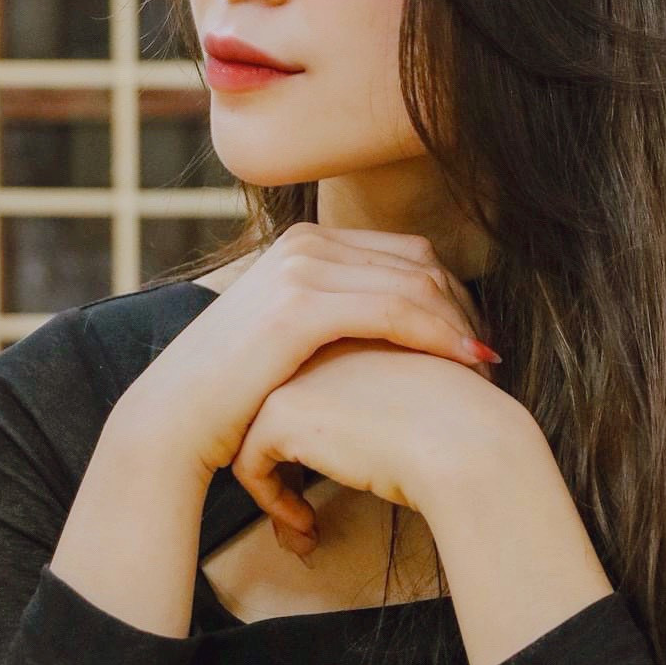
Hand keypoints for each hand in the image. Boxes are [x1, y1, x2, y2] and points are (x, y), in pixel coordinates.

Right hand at [109, 223, 498, 540]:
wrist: (174, 421)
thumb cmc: (233, 393)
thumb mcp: (285, 336)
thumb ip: (333, 315)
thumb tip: (388, 328)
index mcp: (305, 243)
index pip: (406, 253)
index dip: (452, 293)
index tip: (475, 335)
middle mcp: (305, 243)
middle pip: (418, 263)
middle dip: (463, 307)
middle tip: (490, 352)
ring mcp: (301, 269)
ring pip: (414, 285)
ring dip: (459, 323)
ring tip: (486, 363)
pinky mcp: (300, 306)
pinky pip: (394, 312)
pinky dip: (438, 335)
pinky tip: (465, 363)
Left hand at [231, 335, 504, 555]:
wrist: (466, 440)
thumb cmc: (468, 423)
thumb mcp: (431, 392)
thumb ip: (398, 397)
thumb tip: (382, 432)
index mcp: (358, 328)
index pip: (318, 379)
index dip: (320, 429)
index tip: (333, 470)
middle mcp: (321, 342)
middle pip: (283, 403)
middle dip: (286, 459)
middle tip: (301, 505)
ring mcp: (296, 371)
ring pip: (256, 431)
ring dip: (274, 485)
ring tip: (301, 525)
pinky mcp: (281, 411)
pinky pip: (250, 463)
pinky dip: (272, 501)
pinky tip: (305, 528)